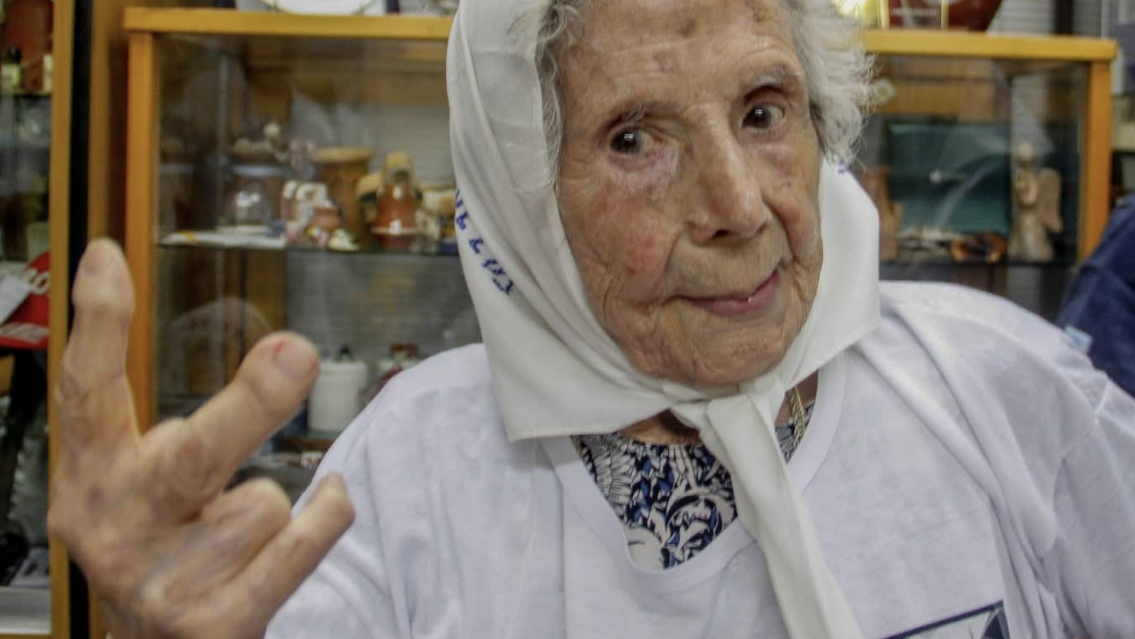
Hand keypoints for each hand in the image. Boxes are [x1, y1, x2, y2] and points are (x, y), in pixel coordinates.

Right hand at [49, 240, 354, 638]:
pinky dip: (325, 516)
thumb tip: (282, 350)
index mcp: (89, 482)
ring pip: (264, 499)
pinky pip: (303, 539)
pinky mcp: (215, 622)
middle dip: (253, 401)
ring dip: (270, 505)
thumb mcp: (138, 489)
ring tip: (235, 536)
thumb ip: (177, 429)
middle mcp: (115, 528)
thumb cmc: (160, 551)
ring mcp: (163, 581)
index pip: (84, 396)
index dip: (97, 326)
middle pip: (192, 454)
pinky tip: (308, 519)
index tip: (106, 257)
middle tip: (297, 353)